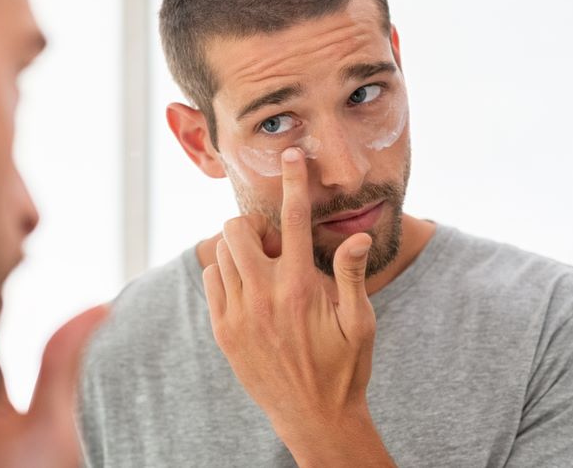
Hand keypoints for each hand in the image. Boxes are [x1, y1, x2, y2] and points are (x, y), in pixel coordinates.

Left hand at [203, 147, 393, 465]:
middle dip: (254, 224)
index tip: (291, 155)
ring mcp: (238, 314)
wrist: (314, 417)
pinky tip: (248, 287)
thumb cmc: (344, 366)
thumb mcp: (360, 322)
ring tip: (264, 267)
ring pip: (220, 253)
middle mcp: (264, 296)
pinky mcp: (223, 331)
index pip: (294, 219)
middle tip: (273, 242)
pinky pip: (211, 280)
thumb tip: (357, 236)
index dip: (294, 181)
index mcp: (301, 287)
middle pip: (238, 229)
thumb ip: (351, 274)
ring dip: (239, 248)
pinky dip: (225, 272)